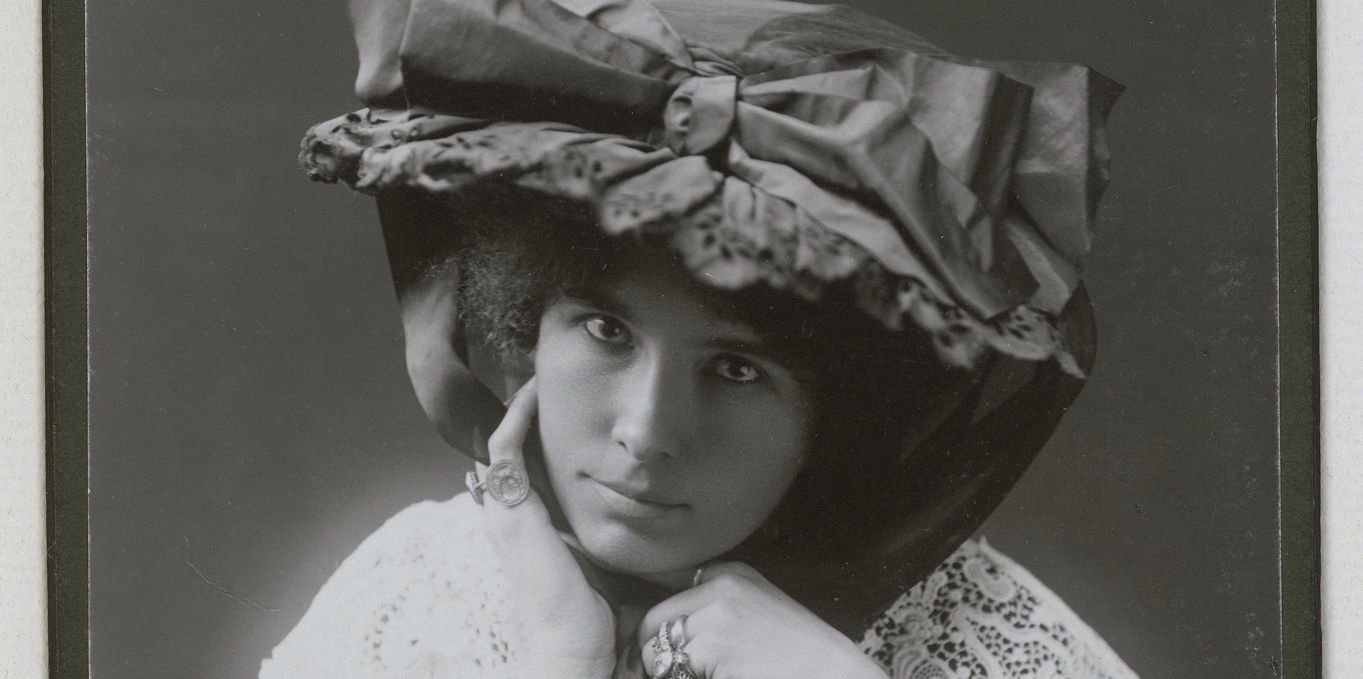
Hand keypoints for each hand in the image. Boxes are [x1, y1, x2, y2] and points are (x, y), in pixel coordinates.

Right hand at [475, 378, 616, 676]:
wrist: (575, 653)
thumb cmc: (598, 621)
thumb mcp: (608, 564)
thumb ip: (617, 538)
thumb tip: (657, 516)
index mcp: (531, 534)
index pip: (527, 473)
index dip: (539, 439)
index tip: (567, 408)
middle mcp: (510, 521)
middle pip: (510, 454)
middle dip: (526, 416)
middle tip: (544, 381)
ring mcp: (505, 517)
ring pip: (501, 446)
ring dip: (519, 411)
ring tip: (537, 379)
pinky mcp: (510, 514)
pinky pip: (503, 452)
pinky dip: (515, 420)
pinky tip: (533, 395)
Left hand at [638, 562, 885, 678]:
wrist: (832, 674)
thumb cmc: (793, 653)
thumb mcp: (753, 608)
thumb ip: (710, 605)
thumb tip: (650, 629)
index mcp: (729, 573)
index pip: (663, 596)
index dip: (649, 630)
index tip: (649, 651)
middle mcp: (720, 586)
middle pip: (651, 623)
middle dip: (648, 655)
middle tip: (661, 674)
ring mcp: (717, 616)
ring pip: (656, 653)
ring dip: (668, 673)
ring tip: (703, 676)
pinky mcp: (716, 648)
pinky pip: (674, 673)